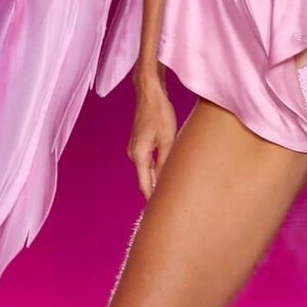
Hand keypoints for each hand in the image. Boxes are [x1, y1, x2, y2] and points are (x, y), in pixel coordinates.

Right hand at [128, 71, 176, 198]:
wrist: (149, 92)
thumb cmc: (159, 113)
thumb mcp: (168, 140)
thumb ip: (166, 163)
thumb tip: (165, 183)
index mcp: (139, 156)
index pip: (145, 186)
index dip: (153, 200)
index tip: (162, 213)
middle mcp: (133, 155)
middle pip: (145, 180)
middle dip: (156, 192)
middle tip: (172, 205)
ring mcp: (135, 149)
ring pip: (147, 171)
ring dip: (158, 179)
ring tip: (173, 191)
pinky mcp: (140, 143)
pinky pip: (148, 162)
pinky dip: (156, 169)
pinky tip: (168, 172)